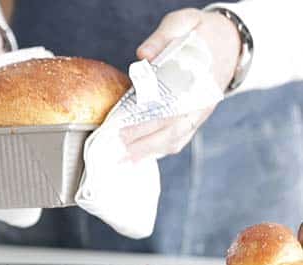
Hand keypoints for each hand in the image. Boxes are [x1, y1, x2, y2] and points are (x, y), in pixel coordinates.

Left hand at [121, 9, 240, 161]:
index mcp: (198, 79)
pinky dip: (160, 149)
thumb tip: (143, 56)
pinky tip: (140, 156)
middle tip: (117, 149)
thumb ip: (163, 36)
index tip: (124, 128)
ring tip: (124, 160)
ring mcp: (199, 112)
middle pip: (172, 129)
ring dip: (150, 151)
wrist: (231, 42)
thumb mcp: (185, 21)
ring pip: (176, 138)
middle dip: (143, 142)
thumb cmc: (200, 32)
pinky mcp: (195, 117)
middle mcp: (200, 101)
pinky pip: (179, 139)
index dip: (148, 121)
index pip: (171, 106)